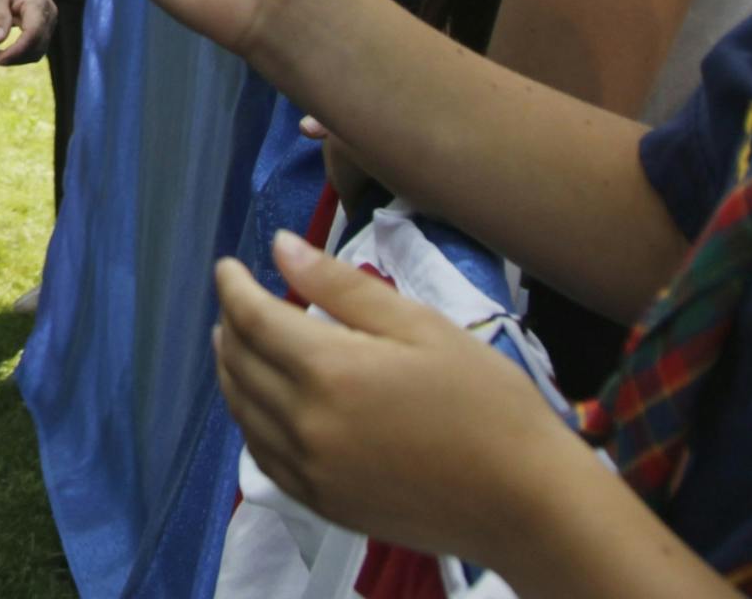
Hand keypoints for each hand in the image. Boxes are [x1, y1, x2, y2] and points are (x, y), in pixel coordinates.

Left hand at [0, 0, 56, 64]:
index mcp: (38, 2)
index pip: (33, 33)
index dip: (16, 51)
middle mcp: (49, 14)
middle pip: (37, 46)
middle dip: (14, 58)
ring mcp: (49, 22)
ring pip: (38, 51)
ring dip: (17, 58)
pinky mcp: (45, 28)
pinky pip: (36, 48)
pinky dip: (21, 54)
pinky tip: (5, 53)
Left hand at [213, 230, 577, 567]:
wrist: (524, 500)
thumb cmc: (485, 401)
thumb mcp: (419, 326)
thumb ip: (340, 286)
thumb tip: (279, 247)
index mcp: (330, 372)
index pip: (254, 319)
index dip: (233, 287)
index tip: (228, 266)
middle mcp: (306, 425)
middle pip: (240, 365)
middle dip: (229, 325)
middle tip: (234, 300)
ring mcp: (312, 471)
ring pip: (243, 413)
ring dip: (231, 372)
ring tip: (237, 343)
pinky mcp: (324, 503)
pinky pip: (264, 457)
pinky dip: (249, 421)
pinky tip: (261, 405)